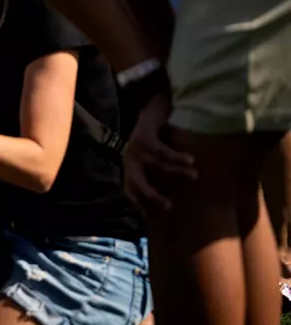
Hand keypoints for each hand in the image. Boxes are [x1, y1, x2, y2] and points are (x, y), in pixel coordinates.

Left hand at [123, 92, 195, 215]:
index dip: (139, 203)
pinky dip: (176, 156)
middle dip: (152, 195)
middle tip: (169, 206)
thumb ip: (159, 175)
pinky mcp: (144, 136)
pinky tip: (190, 160)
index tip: (150, 217)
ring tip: (194, 174)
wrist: (154, 107)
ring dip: (178, 170)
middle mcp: (130, 158)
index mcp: (131, 166)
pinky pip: (161, 151)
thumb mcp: (155, 158)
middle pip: (137, 182)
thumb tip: (175, 199)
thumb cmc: (158, 136)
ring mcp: (135, 146)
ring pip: (158, 164)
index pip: (130, 189)